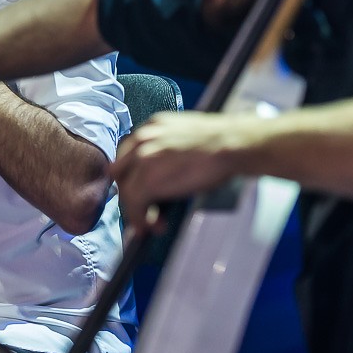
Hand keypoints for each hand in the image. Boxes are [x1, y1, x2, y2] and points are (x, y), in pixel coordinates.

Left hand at [111, 111, 247, 230]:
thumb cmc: (220, 142)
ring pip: (126, 190)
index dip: (133, 175)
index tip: (142, 190)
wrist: (232, 144)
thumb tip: (167, 171)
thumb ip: (168, 147)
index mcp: (152, 126)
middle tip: (145, 208)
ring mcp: (142, 159)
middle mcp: (143, 139)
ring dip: (137, 210)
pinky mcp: (148, 179)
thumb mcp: (185, 135)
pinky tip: (154, 226)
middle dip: (130, 192)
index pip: (128, 153)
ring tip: (153, 224)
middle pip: (120, 171)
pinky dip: (140, 219)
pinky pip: (134, 204)